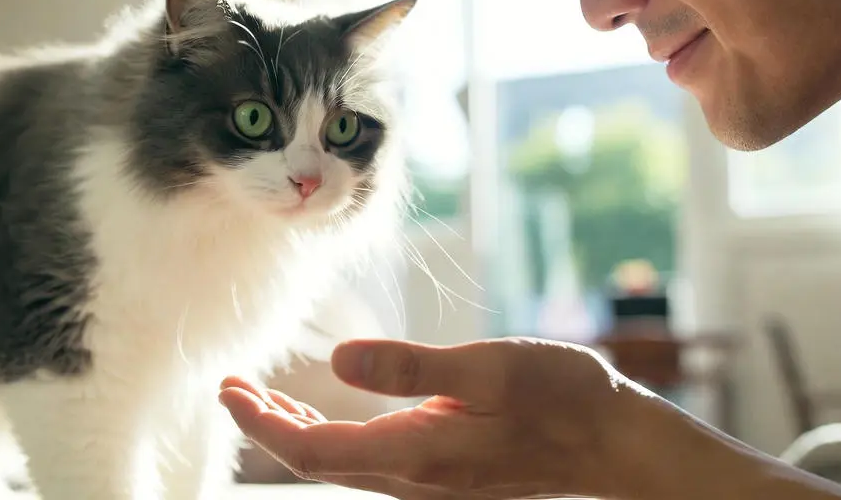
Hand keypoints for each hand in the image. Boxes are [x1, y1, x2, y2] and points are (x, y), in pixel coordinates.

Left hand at [219, 336, 654, 498]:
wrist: (612, 441)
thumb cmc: (559, 396)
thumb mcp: (488, 368)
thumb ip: (410, 368)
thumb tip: (336, 359)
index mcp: (416, 454)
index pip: (312, 450)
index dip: (262, 423)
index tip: (227, 389)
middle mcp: (414, 477)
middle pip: (318, 460)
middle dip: (268, 425)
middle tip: (232, 386)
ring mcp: (429, 480)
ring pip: (342, 462)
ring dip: (298, 429)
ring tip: (264, 395)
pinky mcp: (443, 470)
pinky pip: (369, 458)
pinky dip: (334, 431)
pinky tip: (330, 407)